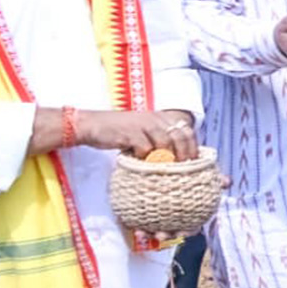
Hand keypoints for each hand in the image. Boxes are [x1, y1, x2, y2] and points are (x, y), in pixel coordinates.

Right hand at [80, 109, 198, 160]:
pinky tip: (141, 163)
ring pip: (166, 143)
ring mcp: (144, 124)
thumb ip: (162, 141)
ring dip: (166, 158)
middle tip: (181, 170)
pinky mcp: (131, 133)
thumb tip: (183, 160)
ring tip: (163, 170)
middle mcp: (156, 118)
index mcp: (162, 117)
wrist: (93, 125)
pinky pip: (146, 148)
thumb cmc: (122, 133)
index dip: (193, 147)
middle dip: (184, 155)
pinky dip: (146, 158)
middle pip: (180, 136)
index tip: (193, 163)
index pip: (187, 130)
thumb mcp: (145, 133)